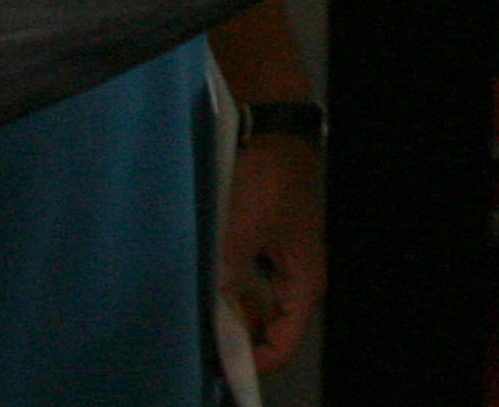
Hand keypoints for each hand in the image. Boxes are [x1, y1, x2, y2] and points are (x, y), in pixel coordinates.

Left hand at [220, 135, 324, 374]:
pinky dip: (223, 289)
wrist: (272, 131)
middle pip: (266, 330)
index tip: (217, 366)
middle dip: (235, 339)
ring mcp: (276, 262)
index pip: (282, 346)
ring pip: (251, 306)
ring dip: (226, 313)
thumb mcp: (245, 227)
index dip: (252, 364)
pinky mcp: (260, 244)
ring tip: (196, 316)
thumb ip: (228, 269)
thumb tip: (210, 300)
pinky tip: (200, 286)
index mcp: (303, 285)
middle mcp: (293, 280)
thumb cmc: (269, 181)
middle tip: (199, 341)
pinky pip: (242, 282)